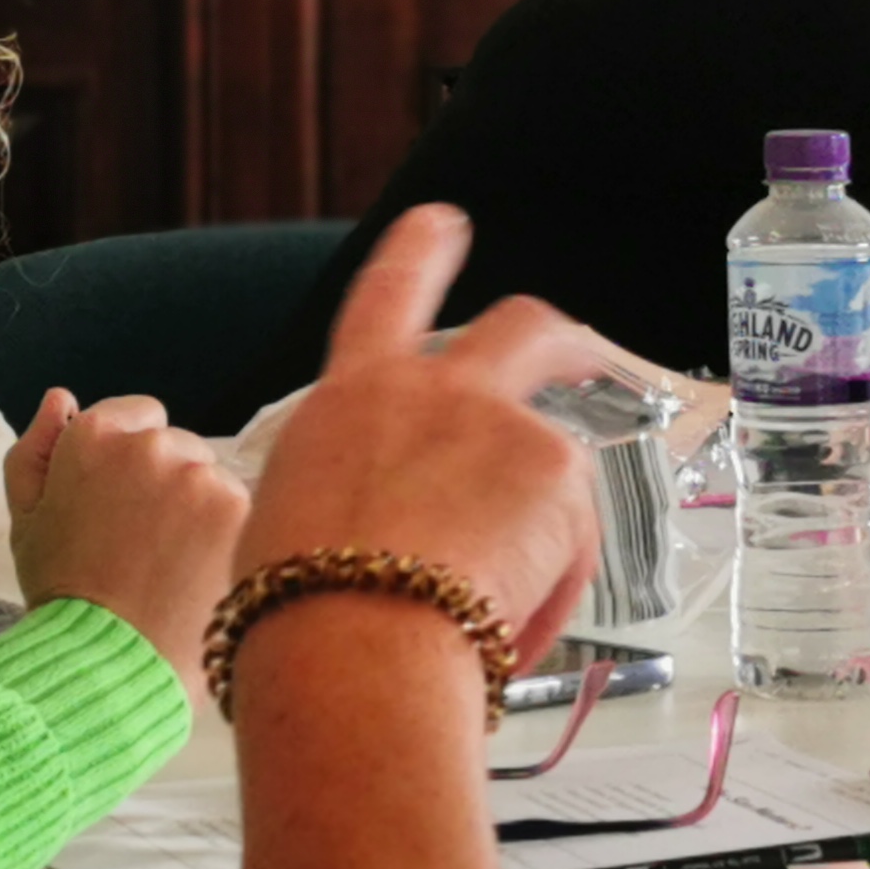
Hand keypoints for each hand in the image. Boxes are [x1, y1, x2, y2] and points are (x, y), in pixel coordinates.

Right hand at [3, 391, 249, 672]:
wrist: (111, 658)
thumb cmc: (63, 592)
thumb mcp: (26, 520)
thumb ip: (37, 451)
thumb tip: (61, 398)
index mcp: (93, 436)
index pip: (140, 416)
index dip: (132, 462)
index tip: (122, 504)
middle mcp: (149, 444)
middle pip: (178, 447)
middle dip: (168, 482)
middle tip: (144, 543)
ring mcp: (197, 473)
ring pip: (210, 478)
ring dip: (200, 508)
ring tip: (171, 564)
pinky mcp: (236, 506)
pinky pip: (238, 506)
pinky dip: (226, 533)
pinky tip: (198, 571)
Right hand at [234, 205, 605, 674]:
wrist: (351, 645)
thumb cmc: (302, 613)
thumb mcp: (289, 521)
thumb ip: (347, 487)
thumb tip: (367, 520)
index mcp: (353, 397)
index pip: (388, 295)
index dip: (418, 250)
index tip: (443, 223)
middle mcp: (431, 390)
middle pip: (519, 327)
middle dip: (559, 341)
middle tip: (581, 359)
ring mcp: (500, 423)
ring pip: (555, 460)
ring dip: (548, 522)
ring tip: (500, 611)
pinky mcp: (556, 471)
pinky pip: (571, 536)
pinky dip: (549, 584)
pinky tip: (506, 628)